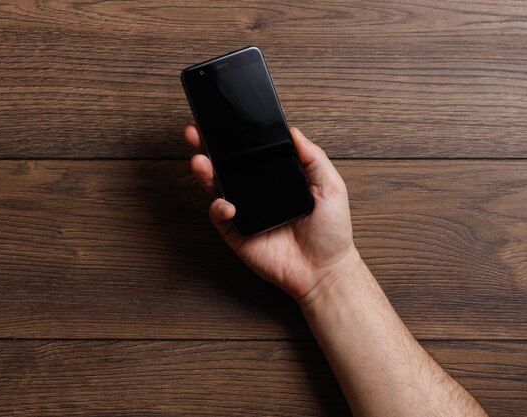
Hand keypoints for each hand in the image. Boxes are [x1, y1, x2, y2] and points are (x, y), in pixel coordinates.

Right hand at [184, 125, 355, 301]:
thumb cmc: (330, 231)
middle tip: (196, 132)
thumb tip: (294, 131)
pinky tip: (227, 204)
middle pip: (226, 165)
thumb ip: (314, 157)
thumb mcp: (330, 186)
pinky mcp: (236, 233)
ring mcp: (244, 211)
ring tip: (200, 161)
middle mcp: (256, 192)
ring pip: (216, 187)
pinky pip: (220, 215)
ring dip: (204, 172)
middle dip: (207, 147)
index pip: (250, 152)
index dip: (235, 137)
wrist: (324, 269)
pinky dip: (219, 207)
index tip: (224, 121)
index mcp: (275, 177)